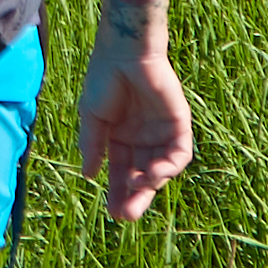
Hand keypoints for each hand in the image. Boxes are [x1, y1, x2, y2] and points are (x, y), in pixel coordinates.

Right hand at [80, 46, 194, 223]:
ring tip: (137, 191)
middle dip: (135, 197)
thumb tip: (89, 175)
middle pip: (141, 176)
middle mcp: (142, 138)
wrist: (124, 51)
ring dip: (150, 185)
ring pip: (161, 169)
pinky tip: (153, 174)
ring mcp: (161, 132)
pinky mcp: (178, 124)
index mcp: (120, 137)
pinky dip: (168, 168)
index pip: (121, 172)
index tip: (112, 212)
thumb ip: (93, 146)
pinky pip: (178, 154)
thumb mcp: (92, 117)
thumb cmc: (104, 78)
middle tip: (126, 216)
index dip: (117, 192)